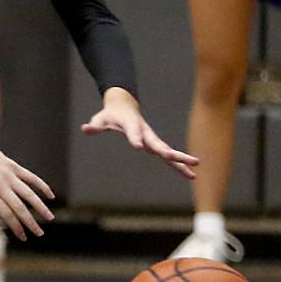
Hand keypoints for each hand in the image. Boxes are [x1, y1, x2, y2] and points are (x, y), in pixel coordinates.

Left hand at [0, 137, 54, 240]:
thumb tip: (10, 213)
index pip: (6, 215)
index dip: (16, 227)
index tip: (23, 237)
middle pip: (19, 208)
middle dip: (30, 222)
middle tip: (40, 233)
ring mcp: (8, 176)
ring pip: (29, 194)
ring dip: (41, 207)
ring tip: (50, 217)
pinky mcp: (14, 167)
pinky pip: (31, 178)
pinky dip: (42, 186)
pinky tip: (50, 196)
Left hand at [82, 88, 198, 178]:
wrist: (124, 106)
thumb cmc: (110, 114)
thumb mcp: (100, 119)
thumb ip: (94, 125)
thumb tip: (86, 128)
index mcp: (132, 125)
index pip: (134, 133)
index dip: (135, 139)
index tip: (138, 147)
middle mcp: (145, 133)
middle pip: (158, 144)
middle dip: (169, 153)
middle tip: (179, 159)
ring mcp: (152, 139)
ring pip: (168, 152)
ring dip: (181, 162)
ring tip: (194, 173)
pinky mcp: (154, 145)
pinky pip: (167, 156)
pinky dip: (178, 165)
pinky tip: (189, 175)